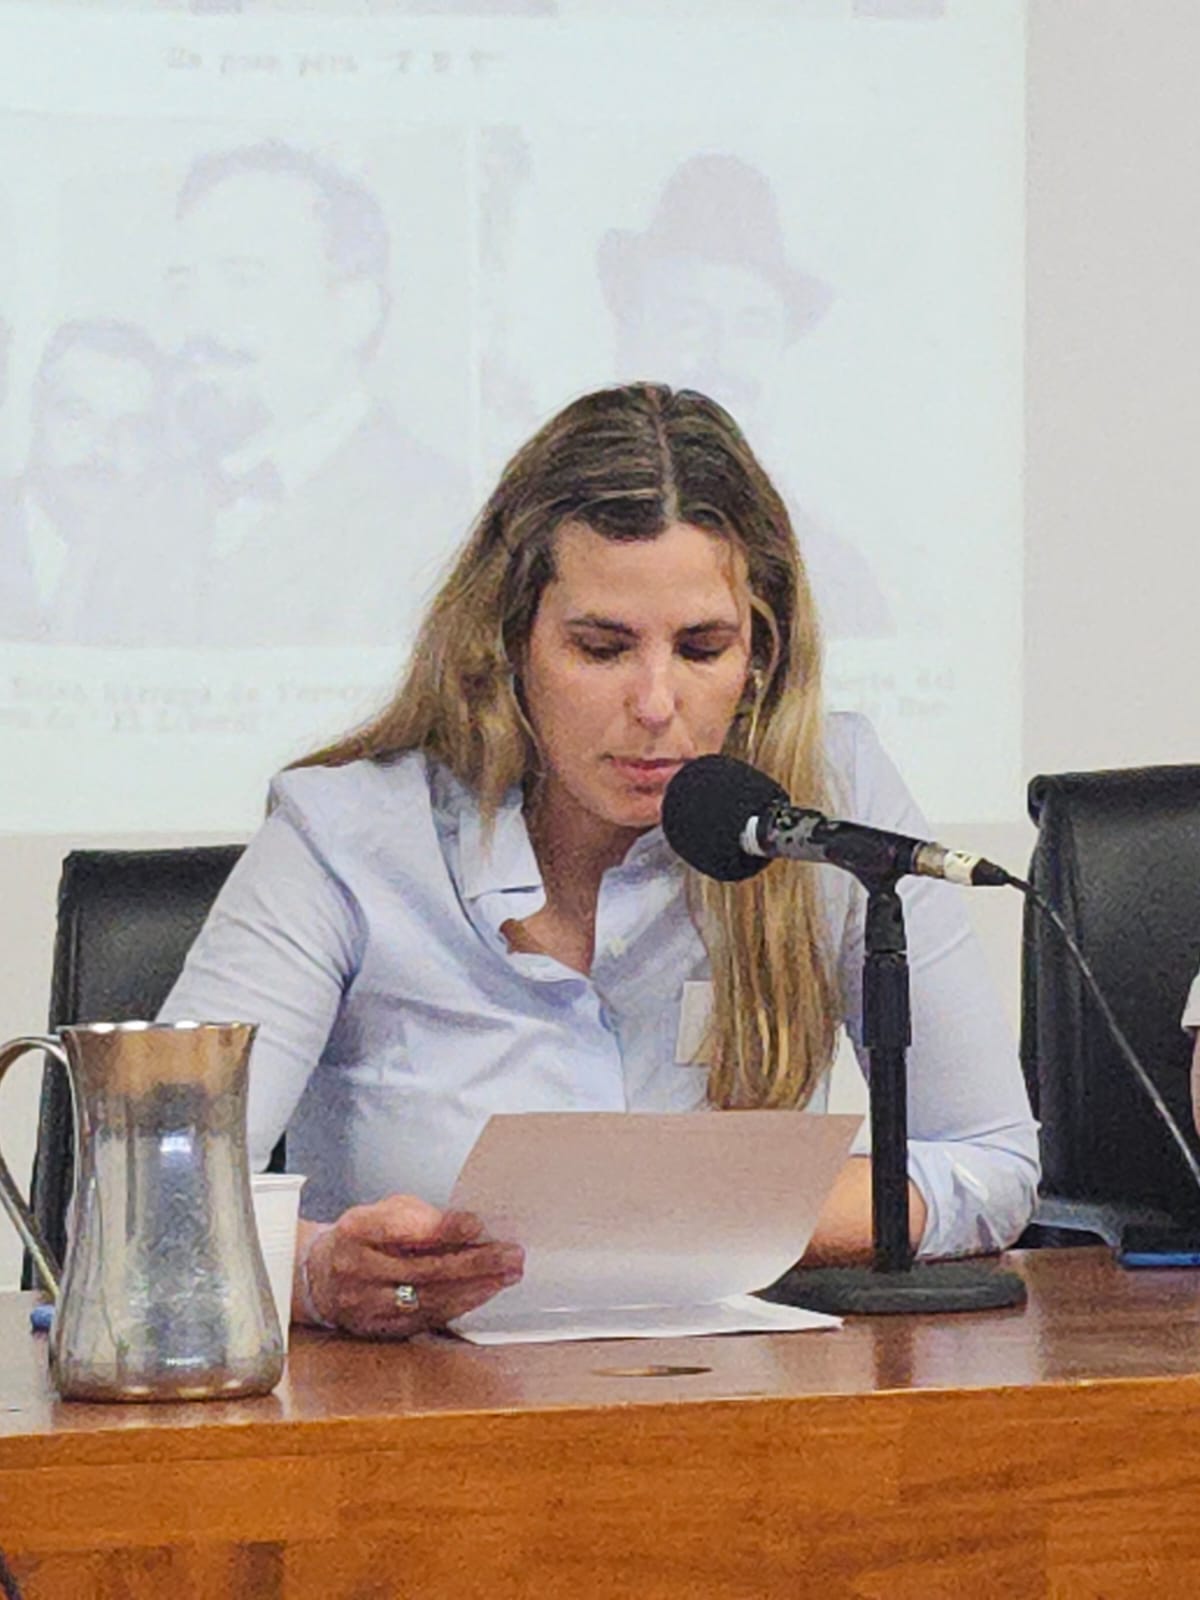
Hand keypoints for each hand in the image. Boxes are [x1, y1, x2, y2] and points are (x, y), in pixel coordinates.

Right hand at [296, 1195, 523, 1338]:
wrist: (320, 1277)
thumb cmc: (361, 1238)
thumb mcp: (381, 1211)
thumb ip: (418, 1216)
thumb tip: (467, 1227)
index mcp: (356, 1230)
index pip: (401, 1228)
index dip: (441, 1228)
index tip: (477, 1224)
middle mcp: (357, 1270)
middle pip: (423, 1268)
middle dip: (474, 1262)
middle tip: (510, 1254)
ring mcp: (365, 1304)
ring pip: (428, 1298)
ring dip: (474, 1287)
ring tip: (507, 1275)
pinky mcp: (377, 1329)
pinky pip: (425, 1319)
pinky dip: (458, 1305)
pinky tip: (482, 1293)